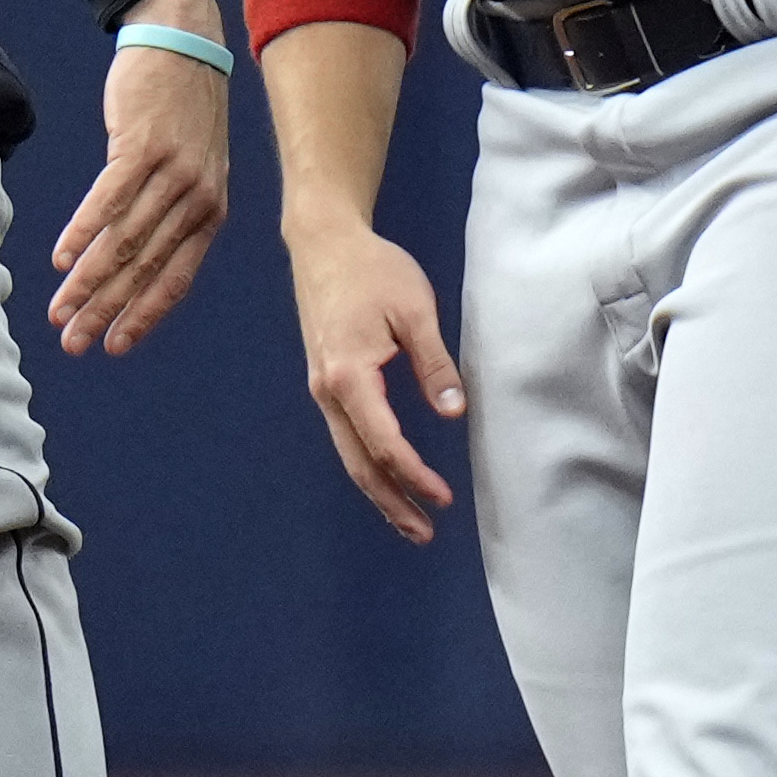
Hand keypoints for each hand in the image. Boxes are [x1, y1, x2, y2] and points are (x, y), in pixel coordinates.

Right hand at [44, 13, 234, 357]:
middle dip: (106, 311)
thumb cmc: (183, 113)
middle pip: (144, 268)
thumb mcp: (195, 169)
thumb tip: (134, 264)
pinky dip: (82, 233)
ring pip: (124, 241)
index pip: (177, 278)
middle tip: (73, 343)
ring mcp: (171, 173)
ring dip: (87, 282)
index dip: (144, 315)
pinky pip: (108, 200)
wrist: (185, 45)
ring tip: (59, 311)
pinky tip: (61, 260)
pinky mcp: (142, 147)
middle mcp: (197, 198)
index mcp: (211, 212)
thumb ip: (172, 215)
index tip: (115, 346)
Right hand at [288, 216, 465, 539]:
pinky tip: (387, 477)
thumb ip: (434, 365)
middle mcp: (327, 390)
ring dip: (378, 491)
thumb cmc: (371, 270)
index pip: (384, 443)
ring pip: (349, 454)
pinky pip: (346, 435)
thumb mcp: (415, 311)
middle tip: (424, 532)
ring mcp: (322, 388)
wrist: (322, 243)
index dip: (414, 475)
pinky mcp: (325, 382)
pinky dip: (367, 464)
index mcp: (349, 375)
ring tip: (410, 521)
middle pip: (359, 464)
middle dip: (392, 502)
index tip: (444, 496)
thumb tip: (454, 414)